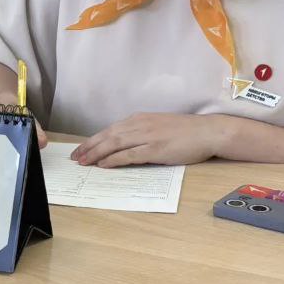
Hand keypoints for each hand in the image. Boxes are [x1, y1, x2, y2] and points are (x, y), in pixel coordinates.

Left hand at [71, 113, 231, 167]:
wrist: (208, 132)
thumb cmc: (186, 131)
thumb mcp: (159, 126)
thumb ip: (142, 133)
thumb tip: (125, 145)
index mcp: (140, 118)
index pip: (110, 129)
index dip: (93, 139)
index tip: (81, 148)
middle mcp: (140, 125)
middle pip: (108, 135)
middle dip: (89, 146)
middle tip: (75, 157)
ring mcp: (147, 136)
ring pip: (114, 144)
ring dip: (96, 153)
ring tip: (84, 162)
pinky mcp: (155, 149)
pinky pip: (129, 155)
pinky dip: (114, 159)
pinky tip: (103, 165)